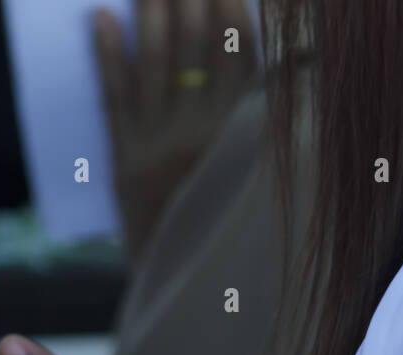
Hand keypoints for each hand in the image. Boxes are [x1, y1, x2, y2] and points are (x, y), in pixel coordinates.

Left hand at [95, 0, 258, 261]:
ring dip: (150, 12)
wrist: (181, 280)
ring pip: (154, 64)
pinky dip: (106, 57)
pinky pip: (114, 100)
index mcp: (240, 135)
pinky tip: (100, 17)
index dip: (231, 11)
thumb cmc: (225, 220)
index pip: (241, 54)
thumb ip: (272, 114)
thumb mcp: (258, 170)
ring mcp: (158, 146)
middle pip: (194, 48)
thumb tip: (302, 57)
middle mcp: (201, 136)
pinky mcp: (124, 160)